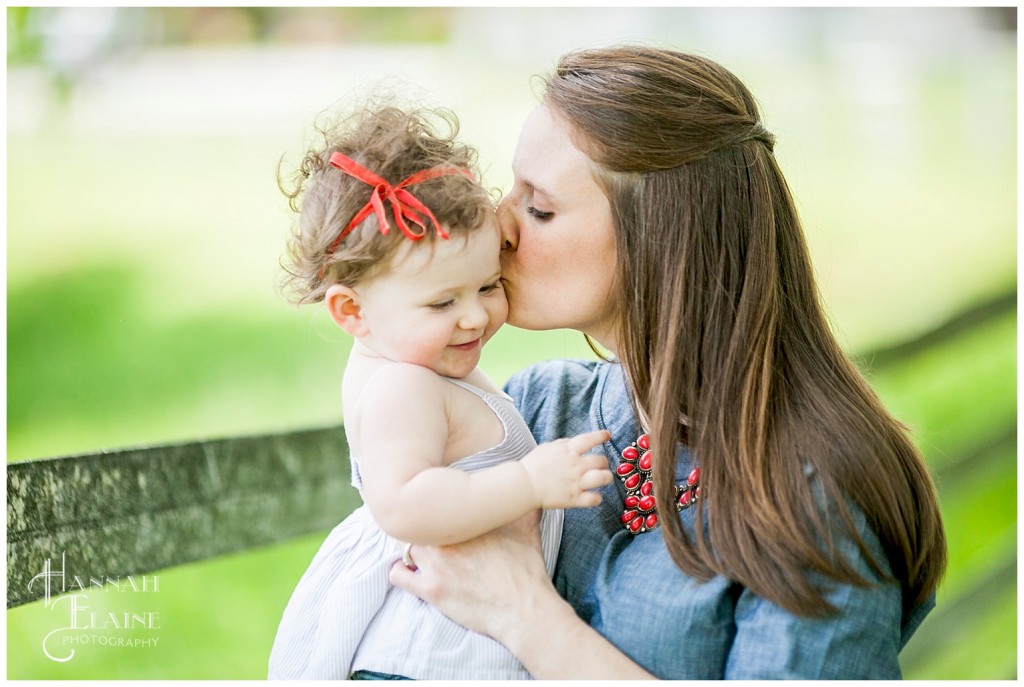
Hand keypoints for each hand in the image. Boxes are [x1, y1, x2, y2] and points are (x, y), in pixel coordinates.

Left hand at [389, 510, 551, 641]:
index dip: (431, 504)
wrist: (523, 608)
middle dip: (417, 522)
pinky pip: (397, 574)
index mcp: (466, 519)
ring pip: (403, 544)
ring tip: (414, 547)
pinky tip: (406, 570)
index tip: (433, 509)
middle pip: (415, 519)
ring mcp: (436, 564)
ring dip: (407, 545)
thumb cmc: (526, 569)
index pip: (434, 500)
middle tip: (422, 527)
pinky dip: (399, 571)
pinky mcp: (430, 589)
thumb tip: (523, 480)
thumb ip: (520, 500)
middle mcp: (447, 538)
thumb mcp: (527, 526)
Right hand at [520, 429, 612, 508]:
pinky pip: (595, 499)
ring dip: (606, 477)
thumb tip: (576, 442)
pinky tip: (594, 495)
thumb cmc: (533, 465)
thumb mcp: (548, 447)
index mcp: (569, 450)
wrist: (523, 485)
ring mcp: (576, 482)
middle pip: (601, 460)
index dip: (601, 436)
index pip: (591, 439)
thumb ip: (564, 444)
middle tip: (600, 464)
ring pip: (603, 478)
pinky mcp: (574, 499)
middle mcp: (576, 465)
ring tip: (604, 478)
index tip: (607, 435)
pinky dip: (597, 497)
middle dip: (603, 462)